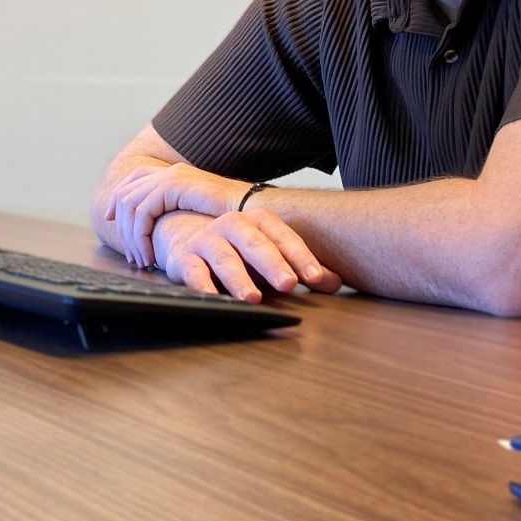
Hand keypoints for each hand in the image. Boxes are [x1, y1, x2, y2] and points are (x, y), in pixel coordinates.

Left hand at [107, 161, 243, 266]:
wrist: (252, 211)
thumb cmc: (232, 220)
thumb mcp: (197, 213)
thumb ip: (177, 213)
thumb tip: (158, 227)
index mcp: (174, 173)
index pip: (133, 180)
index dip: (117, 200)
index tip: (109, 220)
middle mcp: (169, 172)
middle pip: (126, 193)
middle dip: (120, 224)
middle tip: (130, 254)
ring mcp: (171, 176)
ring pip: (130, 205)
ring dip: (131, 237)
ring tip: (141, 260)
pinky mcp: (174, 187)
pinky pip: (143, 212)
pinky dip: (141, 237)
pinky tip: (149, 255)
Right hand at [152, 209, 341, 301]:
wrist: (187, 236)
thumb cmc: (239, 251)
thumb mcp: (271, 256)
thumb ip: (302, 268)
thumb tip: (336, 282)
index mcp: (259, 221)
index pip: (284, 237)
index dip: (300, 257)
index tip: (315, 278)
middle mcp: (233, 225)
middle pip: (256, 243)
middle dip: (273, 263)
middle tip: (289, 284)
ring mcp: (207, 240)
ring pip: (225, 257)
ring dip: (239, 278)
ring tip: (253, 298)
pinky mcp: (185, 258)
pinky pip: (193, 271)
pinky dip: (202, 285)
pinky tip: (212, 298)